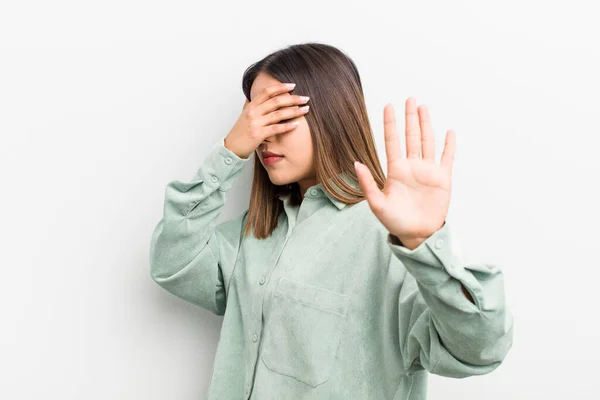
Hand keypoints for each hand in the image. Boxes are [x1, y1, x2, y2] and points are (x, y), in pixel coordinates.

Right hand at [223, 82, 309, 158]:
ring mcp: (256, 123)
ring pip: (278, 114)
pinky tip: (296, 125)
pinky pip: (276, 128)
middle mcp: (253, 112)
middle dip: (293, 98)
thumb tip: (250, 96)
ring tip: (305, 109)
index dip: (281, 87)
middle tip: (305, 98)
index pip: (267, 92)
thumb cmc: (239, 132)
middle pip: (276, 101)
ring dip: (294, 111)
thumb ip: (249, 105)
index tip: (293, 85)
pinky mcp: (258, 134)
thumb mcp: (243, 115)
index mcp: (251, 106)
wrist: (231, 147)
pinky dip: (287, 126)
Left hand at [354, 98, 455, 249]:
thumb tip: (356, 163)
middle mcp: (412, 166)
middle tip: (409, 99)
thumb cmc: (395, 222)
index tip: (388, 105)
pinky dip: (449, 145)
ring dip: (426, 124)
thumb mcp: (377, 204)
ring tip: (423, 107)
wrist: (417, 235)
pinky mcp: (443, 179)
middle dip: (410, 117)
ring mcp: (428, 171)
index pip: (392, 141)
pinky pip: (447, 158)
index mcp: (396, 170)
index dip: (391, 123)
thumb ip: (368, 183)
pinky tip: (449, 132)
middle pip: (411, 136)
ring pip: (427, 141)